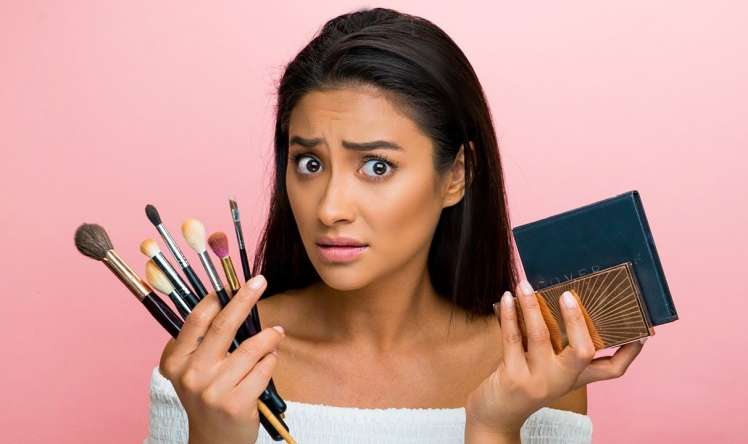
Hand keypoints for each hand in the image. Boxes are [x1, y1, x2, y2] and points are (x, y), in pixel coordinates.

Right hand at [158, 275, 285, 443]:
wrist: (214, 440)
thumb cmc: (209, 396)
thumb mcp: (195, 369)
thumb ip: (204, 341)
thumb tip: (230, 300)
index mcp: (175, 362)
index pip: (196, 320)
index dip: (216, 297)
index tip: (232, 282)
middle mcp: (190, 375)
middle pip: (223, 326)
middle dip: (244, 298)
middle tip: (260, 282)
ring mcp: (212, 391)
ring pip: (251, 348)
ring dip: (269, 336)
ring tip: (276, 333)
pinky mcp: (236, 404)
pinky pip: (264, 369)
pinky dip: (271, 360)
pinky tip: (270, 361)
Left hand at [464, 280, 644, 438]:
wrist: (498, 414)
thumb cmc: (525, 381)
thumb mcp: (550, 369)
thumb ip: (560, 346)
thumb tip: (564, 304)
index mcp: (576, 376)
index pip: (612, 369)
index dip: (630, 352)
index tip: (643, 331)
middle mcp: (562, 380)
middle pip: (583, 352)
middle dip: (577, 320)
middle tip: (568, 294)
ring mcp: (538, 380)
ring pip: (539, 336)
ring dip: (531, 306)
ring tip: (525, 284)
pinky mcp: (513, 376)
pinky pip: (512, 339)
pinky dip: (509, 315)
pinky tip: (507, 298)